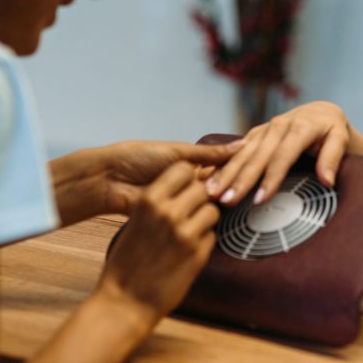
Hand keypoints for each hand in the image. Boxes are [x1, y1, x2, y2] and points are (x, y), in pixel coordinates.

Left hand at [52, 140, 238, 222]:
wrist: (108, 180)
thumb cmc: (138, 158)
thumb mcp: (176, 152)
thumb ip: (208, 153)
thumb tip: (241, 145)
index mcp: (189, 164)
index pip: (219, 167)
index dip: (234, 169)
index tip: (254, 168)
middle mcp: (187, 183)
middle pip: (217, 186)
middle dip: (227, 185)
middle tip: (243, 186)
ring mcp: (180, 201)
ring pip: (207, 202)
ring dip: (215, 200)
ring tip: (230, 198)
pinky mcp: (172, 217)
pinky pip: (193, 217)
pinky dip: (202, 214)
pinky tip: (215, 213)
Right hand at [95, 162, 219, 321]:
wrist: (124, 301)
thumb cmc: (127, 262)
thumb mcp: (135, 221)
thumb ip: (158, 204)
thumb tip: (183, 189)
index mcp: (149, 201)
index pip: (183, 169)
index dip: (189, 177)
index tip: (187, 187)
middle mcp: (168, 213)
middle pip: (202, 188)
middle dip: (200, 199)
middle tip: (192, 212)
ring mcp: (185, 234)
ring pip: (213, 211)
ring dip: (205, 219)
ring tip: (191, 232)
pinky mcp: (198, 256)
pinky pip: (213, 236)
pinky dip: (205, 241)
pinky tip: (189, 252)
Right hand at [204, 101, 357, 206]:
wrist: (319, 112)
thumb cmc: (331, 130)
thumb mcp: (341, 139)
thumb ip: (333, 158)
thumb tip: (327, 180)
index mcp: (300, 127)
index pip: (282, 156)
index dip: (270, 178)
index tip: (260, 200)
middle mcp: (278, 126)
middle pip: (257, 156)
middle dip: (240, 180)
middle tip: (226, 200)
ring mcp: (264, 129)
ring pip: (242, 153)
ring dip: (225, 173)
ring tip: (212, 193)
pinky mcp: (255, 133)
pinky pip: (236, 150)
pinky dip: (222, 165)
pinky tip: (208, 179)